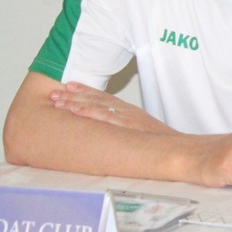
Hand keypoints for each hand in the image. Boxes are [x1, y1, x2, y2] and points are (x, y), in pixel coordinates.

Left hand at [49, 81, 174, 134]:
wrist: (178, 146)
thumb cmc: (160, 142)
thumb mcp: (142, 132)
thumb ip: (127, 129)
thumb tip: (112, 134)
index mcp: (128, 111)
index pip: (103, 97)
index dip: (85, 91)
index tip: (69, 85)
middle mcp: (125, 111)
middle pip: (96, 99)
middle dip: (73, 95)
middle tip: (53, 93)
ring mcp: (126, 117)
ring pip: (96, 105)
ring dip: (75, 101)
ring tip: (57, 101)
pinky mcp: (128, 125)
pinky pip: (105, 117)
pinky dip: (90, 112)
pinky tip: (75, 110)